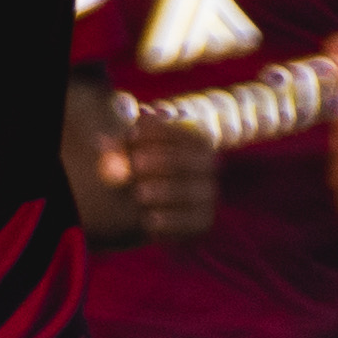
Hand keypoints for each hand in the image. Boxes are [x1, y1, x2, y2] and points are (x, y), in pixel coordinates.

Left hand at [62, 79, 216, 244]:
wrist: (144, 195)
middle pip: (193, 160)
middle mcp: (207, 166)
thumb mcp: (132, 139)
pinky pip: (193, 223)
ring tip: (139, 194)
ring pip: (193, 192)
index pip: (190, 130)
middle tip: (135, 163)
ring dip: (166, 192)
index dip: (162, 131)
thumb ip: (130, 128)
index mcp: (196, 139)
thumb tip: (141, 115)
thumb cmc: (137, 154)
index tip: (132, 133)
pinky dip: (171, 222)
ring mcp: (206, 193)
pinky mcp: (201, 220)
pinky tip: (148, 220)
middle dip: (163, 160)